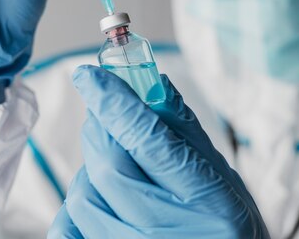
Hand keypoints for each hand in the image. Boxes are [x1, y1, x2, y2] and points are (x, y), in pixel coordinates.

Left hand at [48, 66, 269, 238]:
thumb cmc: (231, 234)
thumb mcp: (226, 181)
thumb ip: (186, 132)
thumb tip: (154, 83)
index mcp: (208, 202)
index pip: (148, 139)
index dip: (114, 101)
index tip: (91, 75)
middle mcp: (168, 231)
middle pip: (109, 165)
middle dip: (100, 127)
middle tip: (104, 111)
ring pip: (84, 195)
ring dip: (91, 168)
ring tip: (116, 165)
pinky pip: (67, 230)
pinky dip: (75, 205)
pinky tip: (99, 195)